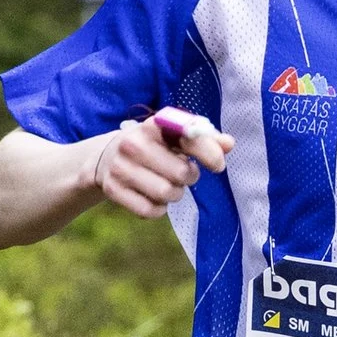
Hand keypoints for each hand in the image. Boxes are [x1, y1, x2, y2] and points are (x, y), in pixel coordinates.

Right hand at [94, 107, 232, 218]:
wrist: (106, 157)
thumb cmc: (153, 146)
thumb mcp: (174, 137)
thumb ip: (204, 139)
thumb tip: (229, 144)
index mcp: (153, 125)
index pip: (187, 137)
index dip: (208, 152)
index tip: (218, 165)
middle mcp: (133, 143)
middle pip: (181, 173)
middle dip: (189, 177)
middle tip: (183, 173)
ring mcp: (120, 167)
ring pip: (167, 194)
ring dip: (175, 194)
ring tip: (169, 184)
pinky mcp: (112, 190)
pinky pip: (150, 211)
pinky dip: (158, 209)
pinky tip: (154, 197)